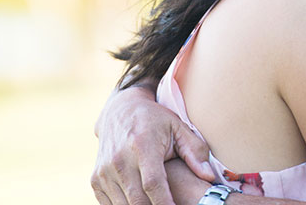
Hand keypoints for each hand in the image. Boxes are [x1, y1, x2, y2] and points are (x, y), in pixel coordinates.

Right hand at [91, 82, 214, 204]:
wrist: (119, 110)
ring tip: (157, 204)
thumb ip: (195, 151)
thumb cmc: (155, 120)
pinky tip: (140, 203)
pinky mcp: (95, 179)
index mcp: (142, 145)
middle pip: (138, 200)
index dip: (165, 203)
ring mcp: (104, 170)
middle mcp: (119, 159)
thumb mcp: (178, 127)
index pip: (153, 184)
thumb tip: (210, 176)